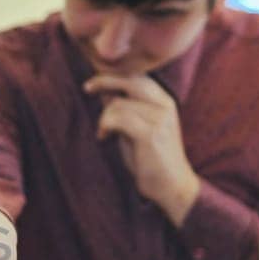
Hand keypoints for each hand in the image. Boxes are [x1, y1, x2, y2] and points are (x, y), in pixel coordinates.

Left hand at [83, 74, 201, 224]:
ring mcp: (159, 119)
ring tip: (104, 133)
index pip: (137, 76)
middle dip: (104, 81)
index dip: (114, 74)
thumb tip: (104, 90)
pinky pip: (118, 119)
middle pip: (130, 80)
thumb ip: (125, 109)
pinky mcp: (150, 134)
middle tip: (87, 89)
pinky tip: (104, 137)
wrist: (172, 186)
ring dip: (104, 118)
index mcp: (164, 101)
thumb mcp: (136, 127)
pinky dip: (106, 126)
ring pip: (118, 104)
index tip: (94, 78)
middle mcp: (164, 106)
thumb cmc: (151, 158)